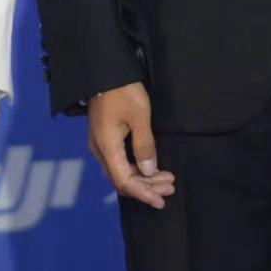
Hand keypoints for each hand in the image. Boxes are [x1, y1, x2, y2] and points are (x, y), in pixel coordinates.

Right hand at [88, 83, 174, 208]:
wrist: (104, 70)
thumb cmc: (124, 90)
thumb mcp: (140, 116)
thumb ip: (144, 146)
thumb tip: (148, 171)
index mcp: (106, 147)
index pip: (124, 181)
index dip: (143, 193)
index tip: (161, 199)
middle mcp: (99, 150)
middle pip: (122, 179)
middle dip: (147, 187)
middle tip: (170, 187)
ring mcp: (100, 144)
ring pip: (120, 171)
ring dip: (143, 178)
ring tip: (166, 179)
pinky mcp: (104, 137)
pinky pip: (119, 161)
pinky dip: (135, 167)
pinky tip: (150, 167)